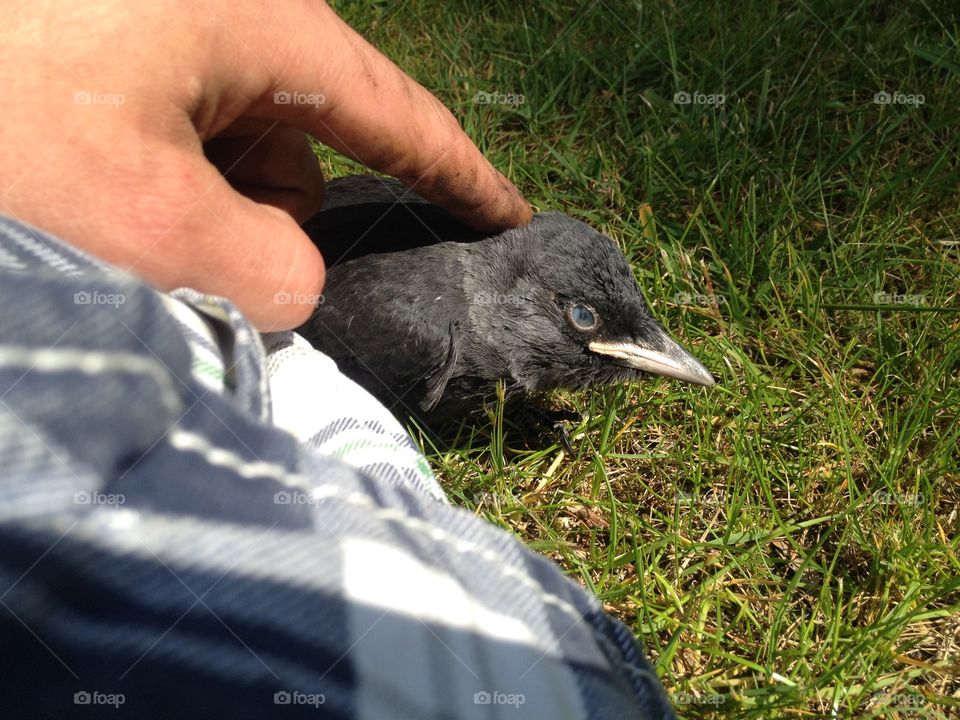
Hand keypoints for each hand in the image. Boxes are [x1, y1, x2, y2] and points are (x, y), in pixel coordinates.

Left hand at [0, 1, 530, 329]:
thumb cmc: (0, 115)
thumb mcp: (147, 220)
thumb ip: (264, 266)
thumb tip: (296, 278)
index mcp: (263, 24)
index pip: (400, 115)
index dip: (463, 176)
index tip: (512, 219)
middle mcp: (231, 12)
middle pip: (306, 150)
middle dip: (275, 220)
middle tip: (195, 257)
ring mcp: (171, 29)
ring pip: (237, 153)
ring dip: (202, 211)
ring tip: (116, 217)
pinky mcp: (123, 52)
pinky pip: (182, 138)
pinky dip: (160, 188)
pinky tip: (94, 189)